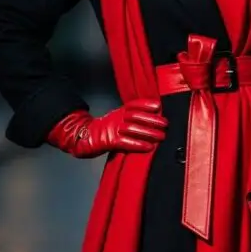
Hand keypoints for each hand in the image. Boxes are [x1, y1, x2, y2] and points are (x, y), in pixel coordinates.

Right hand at [46, 101, 167, 157]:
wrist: (85, 138)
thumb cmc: (106, 131)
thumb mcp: (118, 119)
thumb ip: (132, 118)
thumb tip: (153, 117)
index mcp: (119, 112)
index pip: (133, 105)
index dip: (145, 104)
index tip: (158, 105)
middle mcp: (116, 118)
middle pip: (136, 116)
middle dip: (152, 119)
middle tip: (165, 123)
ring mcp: (113, 130)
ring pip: (133, 129)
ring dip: (149, 133)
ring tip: (161, 136)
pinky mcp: (110, 142)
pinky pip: (126, 143)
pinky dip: (138, 145)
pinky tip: (148, 147)